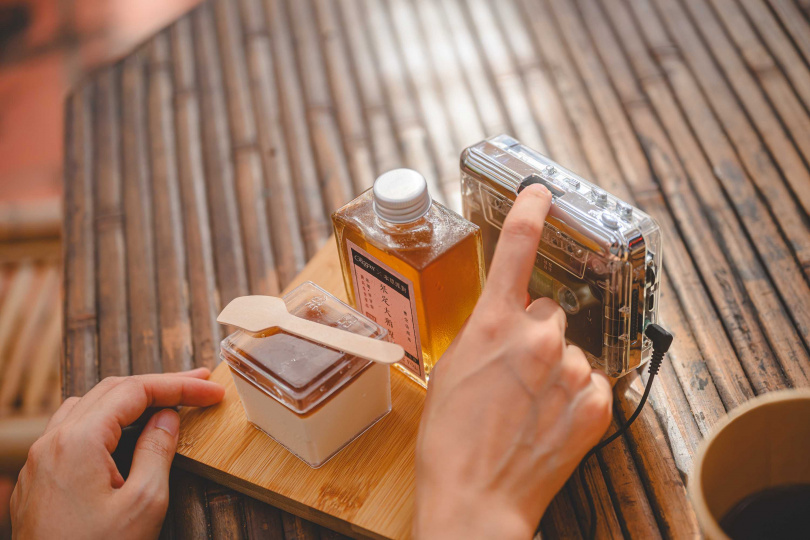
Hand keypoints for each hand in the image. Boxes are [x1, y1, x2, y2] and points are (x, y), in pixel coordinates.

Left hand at [11, 368, 224, 539]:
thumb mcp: (144, 503)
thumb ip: (158, 451)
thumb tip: (168, 417)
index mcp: (79, 441)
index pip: (136, 391)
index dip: (179, 386)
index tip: (212, 391)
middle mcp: (52, 443)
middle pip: (110, 392)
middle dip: (157, 386)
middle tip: (198, 386)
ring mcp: (39, 462)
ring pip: (87, 408)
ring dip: (128, 401)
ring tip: (165, 404)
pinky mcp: (37, 482)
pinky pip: (70, 433)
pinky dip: (105, 422)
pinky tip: (125, 435)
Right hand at [414, 185, 612, 538]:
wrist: (475, 499)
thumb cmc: (450, 441)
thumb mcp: (451, 370)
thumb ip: (484, 333)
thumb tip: (506, 320)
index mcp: (492, 324)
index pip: (514, 250)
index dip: (529, 214)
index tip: (541, 193)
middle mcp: (537, 338)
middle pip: (548, 313)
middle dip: (533, 334)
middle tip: (511, 374)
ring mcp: (570, 370)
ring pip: (570, 349)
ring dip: (554, 368)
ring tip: (527, 407)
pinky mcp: (595, 403)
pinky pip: (590, 380)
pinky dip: (574, 395)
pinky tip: (548, 420)